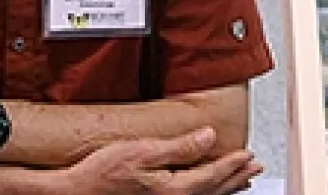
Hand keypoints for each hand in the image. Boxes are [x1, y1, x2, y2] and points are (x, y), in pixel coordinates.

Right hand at [69, 127, 262, 194]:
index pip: (213, 175)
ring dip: (225, 189)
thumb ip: (180, 147)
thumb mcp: (142, 152)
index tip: (248, 155)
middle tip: (253, 169)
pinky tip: (205, 192)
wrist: (74, 193)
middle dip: (235, 178)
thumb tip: (209, 137)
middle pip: (214, 190)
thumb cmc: (101, 175)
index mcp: (175, 190)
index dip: (232, 164)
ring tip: (240, 181)